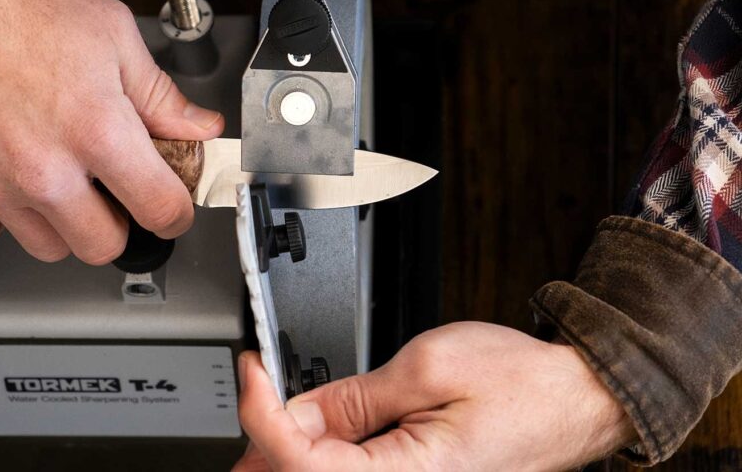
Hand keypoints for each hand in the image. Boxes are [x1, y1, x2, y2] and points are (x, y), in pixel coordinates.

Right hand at [0, 0, 223, 263]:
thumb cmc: (20, 6)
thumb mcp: (113, 35)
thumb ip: (160, 93)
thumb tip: (198, 127)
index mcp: (98, 130)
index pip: (160, 209)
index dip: (175, 214)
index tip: (170, 209)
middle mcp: (47, 169)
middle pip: (103, 246)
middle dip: (116, 222)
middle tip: (108, 191)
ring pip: (46, 247)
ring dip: (58, 224)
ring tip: (54, 181)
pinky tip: (4, 187)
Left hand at [235, 322, 636, 471]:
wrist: (576, 400)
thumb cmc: (522, 383)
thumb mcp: (426, 366)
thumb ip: (352, 396)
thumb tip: (295, 410)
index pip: (304, 465)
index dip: (262, 416)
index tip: (253, 371)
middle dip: (265, 443)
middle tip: (251, 393)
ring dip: (290, 453)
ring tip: (269, 408)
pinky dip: (322, 456)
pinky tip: (308, 433)